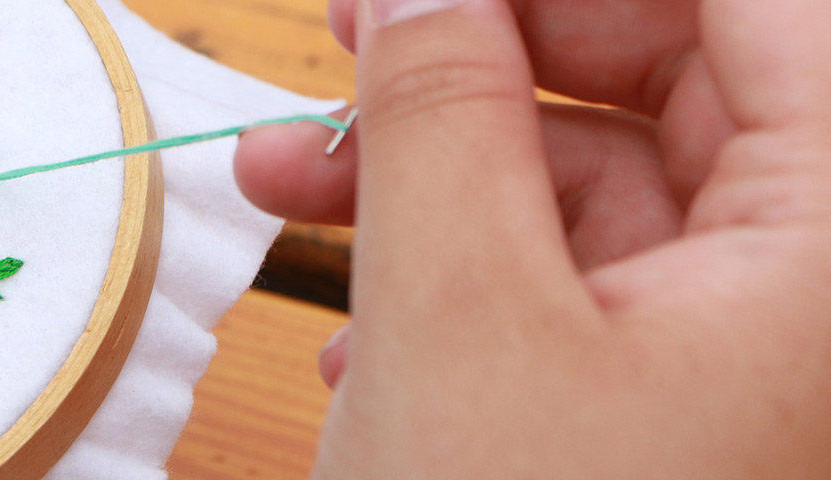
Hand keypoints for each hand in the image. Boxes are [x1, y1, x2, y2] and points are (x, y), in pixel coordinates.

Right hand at [233, 0, 830, 475]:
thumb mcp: (455, 316)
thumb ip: (437, 112)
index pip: (746, 1)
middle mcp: (816, 290)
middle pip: (678, 74)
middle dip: (488, 43)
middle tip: (354, 25)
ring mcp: (751, 354)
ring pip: (604, 183)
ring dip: (435, 166)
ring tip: (282, 177)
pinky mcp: (675, 409)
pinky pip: (579, 283)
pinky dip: (462, 271)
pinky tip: (356, 320)